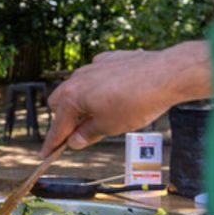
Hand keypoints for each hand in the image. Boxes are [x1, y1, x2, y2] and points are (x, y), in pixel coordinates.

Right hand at [41, 42, 211, 156]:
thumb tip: (75, 140)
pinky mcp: (111, 59)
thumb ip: (87, 134)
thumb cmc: (137, 102)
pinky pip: (97, 74)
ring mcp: (93, 67)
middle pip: (60, 102)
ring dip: (83, 101)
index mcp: (72, 97)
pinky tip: (116, 93)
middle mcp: (77, 79)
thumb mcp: (110, 126)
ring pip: (78, 86)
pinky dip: (100, 85)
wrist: (166, 74)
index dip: (52, 144)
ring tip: (102, 112)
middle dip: (65, 118)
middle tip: (79, 132)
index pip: (58, 127)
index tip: (46, 155)